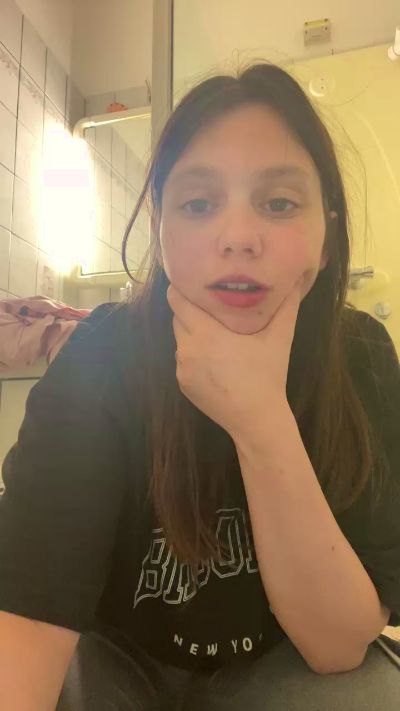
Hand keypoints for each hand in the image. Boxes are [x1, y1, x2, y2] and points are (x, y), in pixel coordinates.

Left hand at [166, 280, 301, 439]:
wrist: (257, 420)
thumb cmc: (267, 376)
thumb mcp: (279, 338)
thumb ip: (286, 306)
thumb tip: (297, 279)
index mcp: (204, 333)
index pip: (176, 300)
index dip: (181, 288)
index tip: (193, 282)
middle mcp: (186, 349)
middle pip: (178, 318)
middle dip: (191, 311)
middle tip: (210, 306)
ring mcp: (182, 369)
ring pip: (181, 340)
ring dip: (194, 334)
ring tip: (216, 334)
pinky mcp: (183, 384)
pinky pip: (184, 361)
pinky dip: (195, 356)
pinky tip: (215, 361)